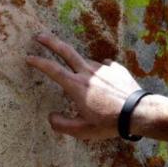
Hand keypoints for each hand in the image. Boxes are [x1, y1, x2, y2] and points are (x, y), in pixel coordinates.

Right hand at [26, 32, 142, 139]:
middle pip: (66, 51)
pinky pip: (104, 66)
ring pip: (85, 61)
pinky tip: (103, 77)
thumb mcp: (82, 130)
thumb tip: (50, 117)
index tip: (28, 57)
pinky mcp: (117, 69)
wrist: (139, 113)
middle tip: (39, 36)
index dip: (38, 62)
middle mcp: (87, 73)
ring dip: (78, 64)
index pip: (52, 70)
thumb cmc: (109, 123)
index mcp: (76, 86)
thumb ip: (62, 125)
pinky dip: (100, 71)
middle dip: (51, 42)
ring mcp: (103, 69)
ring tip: (81, 76)